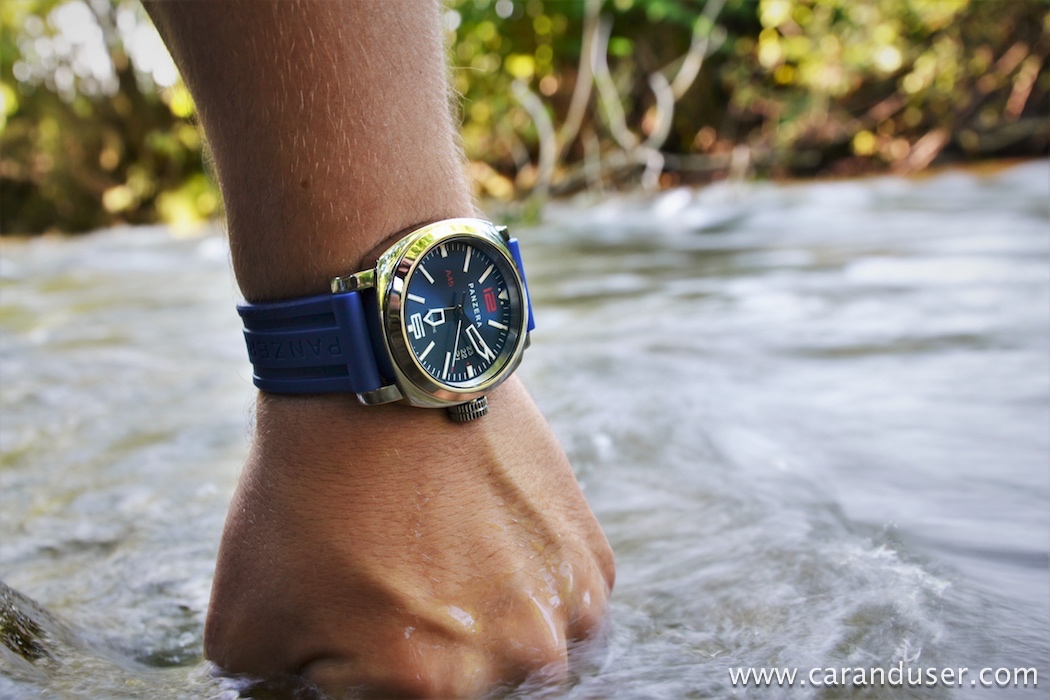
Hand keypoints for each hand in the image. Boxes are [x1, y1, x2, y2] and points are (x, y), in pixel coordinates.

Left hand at [203, 377, 614, 696]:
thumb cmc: (307, 494)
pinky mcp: (592, 561)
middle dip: (423, 660)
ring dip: (486, 635)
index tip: (355, 636)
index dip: (359, 681)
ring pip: (524, 664)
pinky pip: (563, 613)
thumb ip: (280, 695)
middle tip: (395, 592)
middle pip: (468, 695)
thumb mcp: (244, 625)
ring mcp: (568, 607)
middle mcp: (518, 660)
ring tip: (445, 569)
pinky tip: (484, 546)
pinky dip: (526, 597)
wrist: (384, 375)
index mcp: (433, 689)